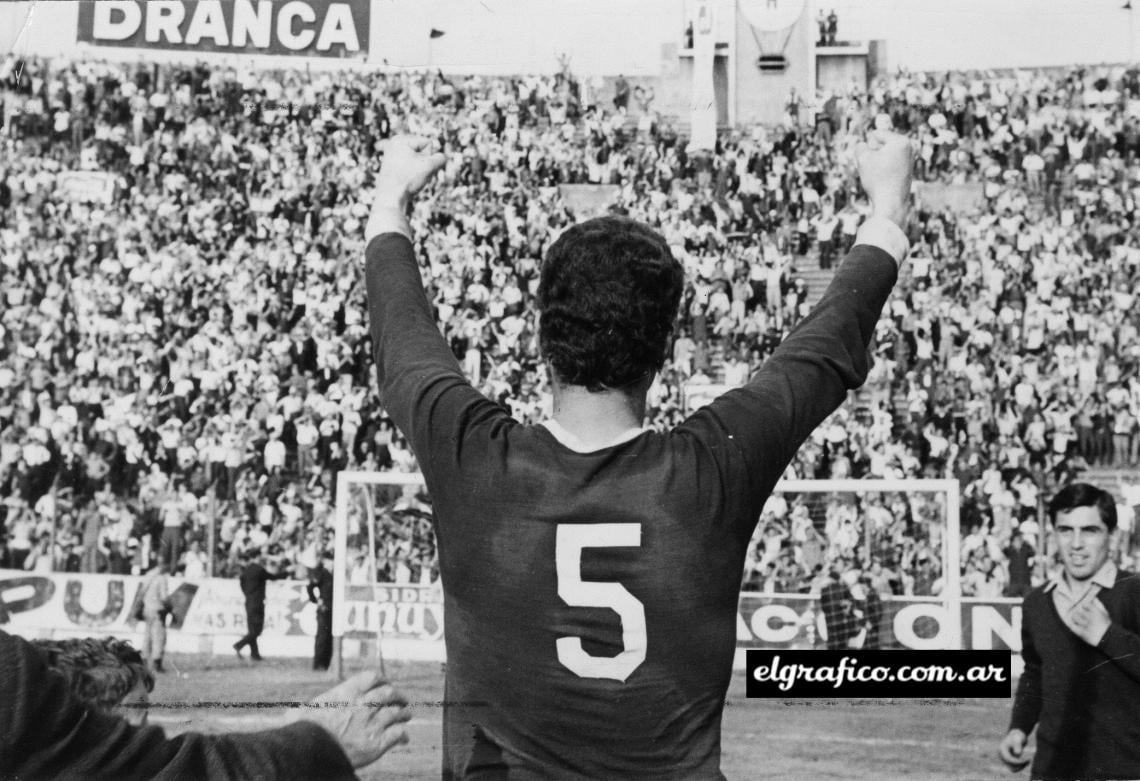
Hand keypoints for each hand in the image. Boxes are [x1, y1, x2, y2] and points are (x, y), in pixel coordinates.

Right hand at [284, 670, 410, 768]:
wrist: (308, 752)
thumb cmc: (302, 733)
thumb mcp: (303, 714)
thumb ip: (306, 710)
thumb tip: (287, 716)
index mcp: (347, 693)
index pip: (373, 677)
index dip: (382, 680)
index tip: (385, 684)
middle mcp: (362, 705)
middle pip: (390, 694)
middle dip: (398, 696)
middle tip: (402, 700)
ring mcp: (371, 724)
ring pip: (397, 713)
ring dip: (403, 714)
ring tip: (405, 715)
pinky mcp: (376, 744)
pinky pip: (398, 734)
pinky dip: (402, 734)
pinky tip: (402, 737)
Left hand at [372, 135, 445, 210]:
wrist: (390, 198)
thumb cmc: (407, 180)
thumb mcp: (429, 166)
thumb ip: (441, 158)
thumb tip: (443, 157)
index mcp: (400, 140)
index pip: (428, 143)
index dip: (429, 158)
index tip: (417, 168)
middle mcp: (394, 144)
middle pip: (422, 151)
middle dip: (424, 163)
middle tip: (414, 174)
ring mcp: (391, 155)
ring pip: (417, 161)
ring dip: (420, 170)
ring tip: (410, 178)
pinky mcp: (392, 166)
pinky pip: (411, 167)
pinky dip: (413, 174)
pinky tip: (407, 181)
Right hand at [856, 129, 912, 229]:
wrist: (891, 203)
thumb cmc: (877, 180)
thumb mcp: (862, 159)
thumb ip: (860, 147)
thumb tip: (865, 146)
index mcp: (901, 141)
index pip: (876, 135)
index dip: (868, 149)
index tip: (873, 163)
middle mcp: (909, 148)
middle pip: (881, 144)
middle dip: (874, 155)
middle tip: (876, 171)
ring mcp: (910, 159)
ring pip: (884, 156)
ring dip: (877, 163)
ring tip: (880, 177)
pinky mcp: (907, 171)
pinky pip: (889, 165)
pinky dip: (883, 171)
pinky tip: (884, 182)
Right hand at [998, 728, 1030, 771]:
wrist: (1016, 736)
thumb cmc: (1018, 736)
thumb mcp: (1018, 739)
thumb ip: (1017, 745)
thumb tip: (1017, 754)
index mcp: (1001, 749)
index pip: (1008, 759)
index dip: (1017, 761)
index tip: (1026, 760)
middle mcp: (1001, 755)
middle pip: (1009, 765)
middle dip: (1020, 764)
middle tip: (1028, 760)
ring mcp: (1004, 759)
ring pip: (1012, 768)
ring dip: (1020, 767)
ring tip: (1028, 762)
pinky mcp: (1008, 762)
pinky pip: (1014, 768)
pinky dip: (1020, 767)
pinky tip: (1026, 762)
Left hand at [1059, 589, 1111, 646]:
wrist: (1108, 639)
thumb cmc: (1106, 625)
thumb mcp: (1105, 613)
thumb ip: (1099, 604)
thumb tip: (1093, 597)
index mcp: (1097, 613)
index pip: (1085, 604)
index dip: (1084, 605)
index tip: (1084, 607)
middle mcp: (1091, 619)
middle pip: (1078, 610)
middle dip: (1079, 612)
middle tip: (1079, 613)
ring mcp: (1086, 626)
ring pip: (1074, 617)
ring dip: (1075, 617)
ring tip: (1077, 619)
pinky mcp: (1082, 633)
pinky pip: (1072, 626)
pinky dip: (1072, 624)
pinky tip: (1074, 624)